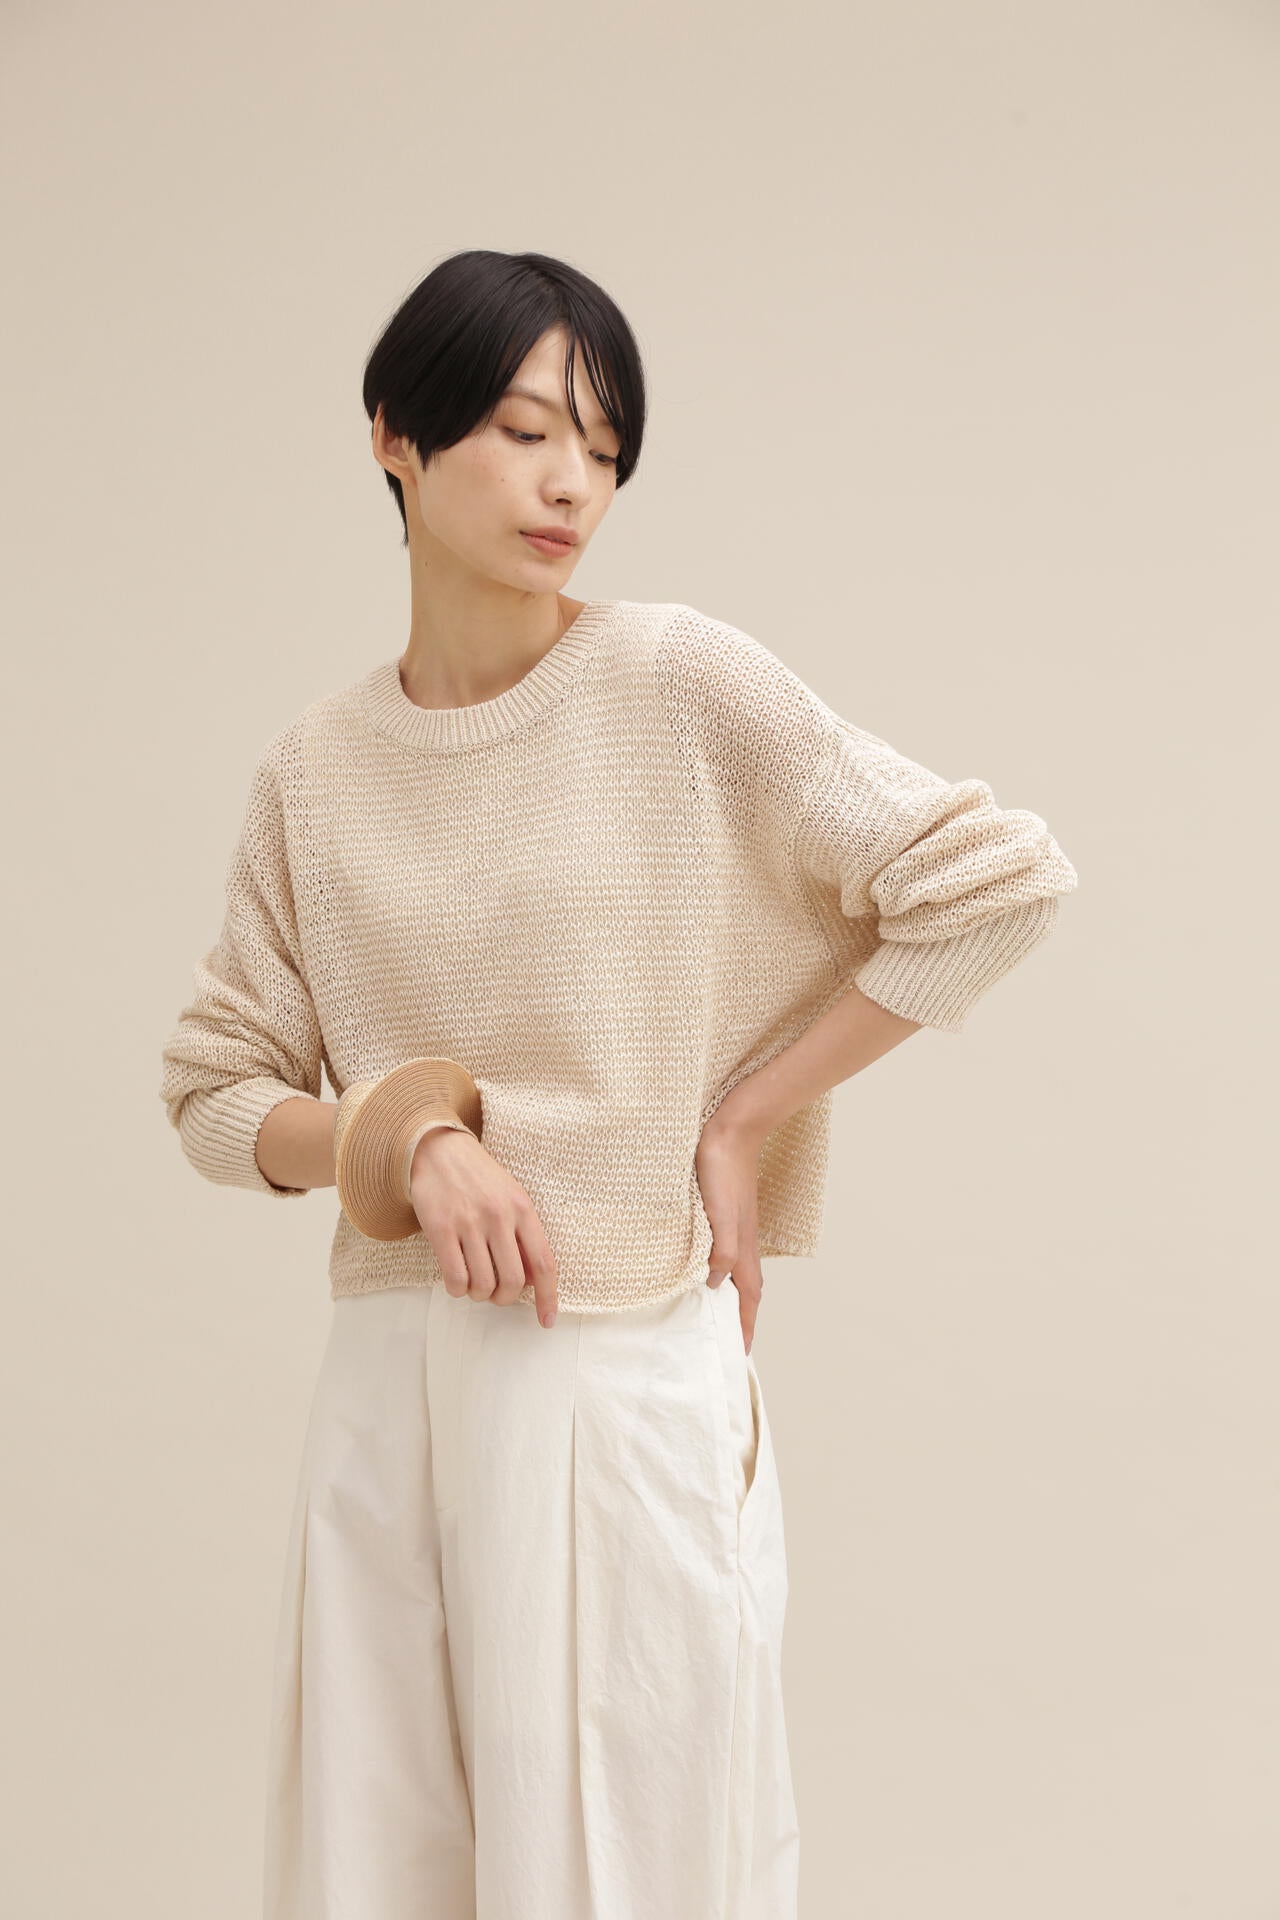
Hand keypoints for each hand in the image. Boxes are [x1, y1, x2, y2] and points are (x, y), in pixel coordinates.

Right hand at [409, 1127, 559, 1327]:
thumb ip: (524, 1235)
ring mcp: (469, 1223)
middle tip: (496, 1294)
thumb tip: (535, 1281)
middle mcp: (499, 1216)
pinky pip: (455, 1278)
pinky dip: (458, 1290)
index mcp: (523, 1209)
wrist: (437, 1150)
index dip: (548, 1297)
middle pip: (513, 1281)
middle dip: (505, 1298)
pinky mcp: (441, 1229)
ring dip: (479, 1295)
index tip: (546, 1320)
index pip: (544, 1263)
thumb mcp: (511, 1197)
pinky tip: (457, 1280)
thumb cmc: (479, 1179)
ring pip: (483, 1285)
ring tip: (474, 1282)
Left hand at [694, 1112, 765, 1353]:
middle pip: (745, 1290)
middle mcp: (742, 1244)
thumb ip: (722, 1253)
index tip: (741, 1354)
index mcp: (744, 1250)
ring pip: (734, 1272)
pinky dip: (715, 1270)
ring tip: (712, 1313)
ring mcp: (733, 1229)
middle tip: (726, 1341)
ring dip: (728, 1296)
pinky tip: (700, 1266)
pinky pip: (722, 1253)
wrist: (729, 1131)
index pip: (748, 1299)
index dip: (745, 1327)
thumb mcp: (720, 1217)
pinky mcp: (722, 1214)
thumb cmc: (724, 1172)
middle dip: (738, 1318)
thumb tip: (715, 1285)